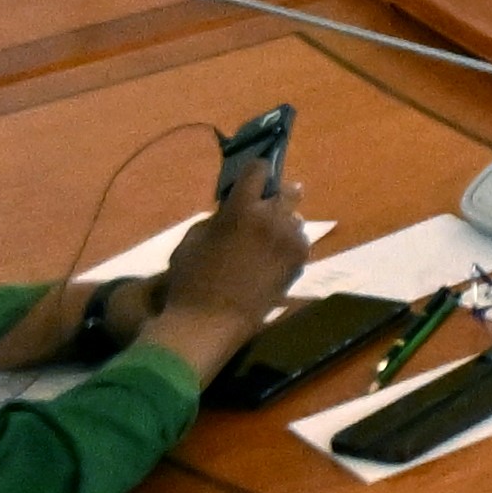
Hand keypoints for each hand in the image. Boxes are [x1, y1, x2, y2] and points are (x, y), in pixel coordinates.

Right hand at [161, 161, 329, 341]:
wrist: (210, 322)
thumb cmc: (191, 281)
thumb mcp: (192, 240)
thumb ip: (218, 218)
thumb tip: (233, 209)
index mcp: (241, 208)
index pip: (258, 170)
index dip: (254, 173)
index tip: (250, 181)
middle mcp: (272, 218)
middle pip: (287, 190)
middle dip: (275, 196)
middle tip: (264, 208)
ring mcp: (290, 239)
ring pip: (294, 218)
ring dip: (282, 223)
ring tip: (265, 241)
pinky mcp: (300, 260)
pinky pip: (298, 241)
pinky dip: (287, 245)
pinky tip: (271, 259)